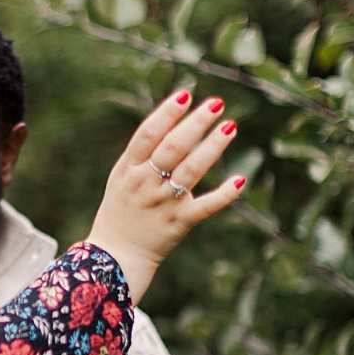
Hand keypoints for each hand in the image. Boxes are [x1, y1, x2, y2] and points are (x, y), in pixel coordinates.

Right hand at [85, 90, 243, 303]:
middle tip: (216, 104)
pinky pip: (205, 207)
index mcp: (128, 169)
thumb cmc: (121, 211)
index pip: (148, 134)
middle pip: (172, 148)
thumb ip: (144, 152)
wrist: (114, 258)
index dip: (166, 113)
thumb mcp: (122, 177)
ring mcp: (162, 204)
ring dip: (212, 147)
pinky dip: (223, 195)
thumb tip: (174, 121)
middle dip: (195, 124)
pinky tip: (239, 180)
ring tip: (230, 126)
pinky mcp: (178, 224)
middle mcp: (145, 183)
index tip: (185, 95)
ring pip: (191, 171)